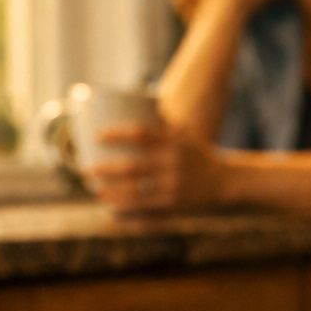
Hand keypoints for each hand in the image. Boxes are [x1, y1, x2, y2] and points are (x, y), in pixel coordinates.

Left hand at [84, 123, 222, 213]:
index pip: (141, 134)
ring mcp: (174, 185)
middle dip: (104, 169)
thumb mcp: (184, 135)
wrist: (225, 180)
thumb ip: (162, 124)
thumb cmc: (197, 154)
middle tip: (85, 169)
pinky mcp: (175, 203)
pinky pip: (145, 207)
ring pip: (134, 190)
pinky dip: (125, 207)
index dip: (117, 134)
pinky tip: (111, 206)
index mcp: (173, 142)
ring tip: (94, 188)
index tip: (98, 137)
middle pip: (131, 167)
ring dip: (110, 191)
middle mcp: (173, 163)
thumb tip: (132, 102)